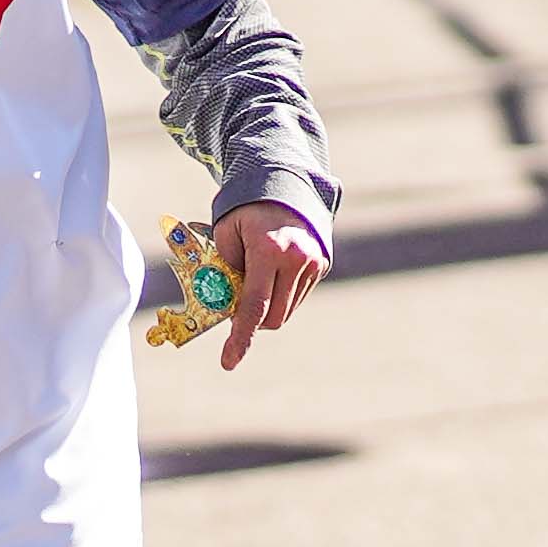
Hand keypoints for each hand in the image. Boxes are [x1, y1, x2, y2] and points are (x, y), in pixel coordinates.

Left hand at [210, 200, 327, 367]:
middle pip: (273, 318)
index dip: (240, 337)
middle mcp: (296, 259)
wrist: (285, 184)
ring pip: (286, 311)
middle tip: (235, 305)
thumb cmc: (246, 211)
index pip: (253, 306)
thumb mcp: (225, 234)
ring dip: (267, 309)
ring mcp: (313, 263)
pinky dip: (281, 296)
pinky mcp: (322, 265)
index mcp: (268, 250)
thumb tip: (228, 308)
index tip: (228, 362)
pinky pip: (297, 297)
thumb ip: (225, 271)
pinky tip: (273, 274)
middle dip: (253, 322)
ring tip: (256, 279)